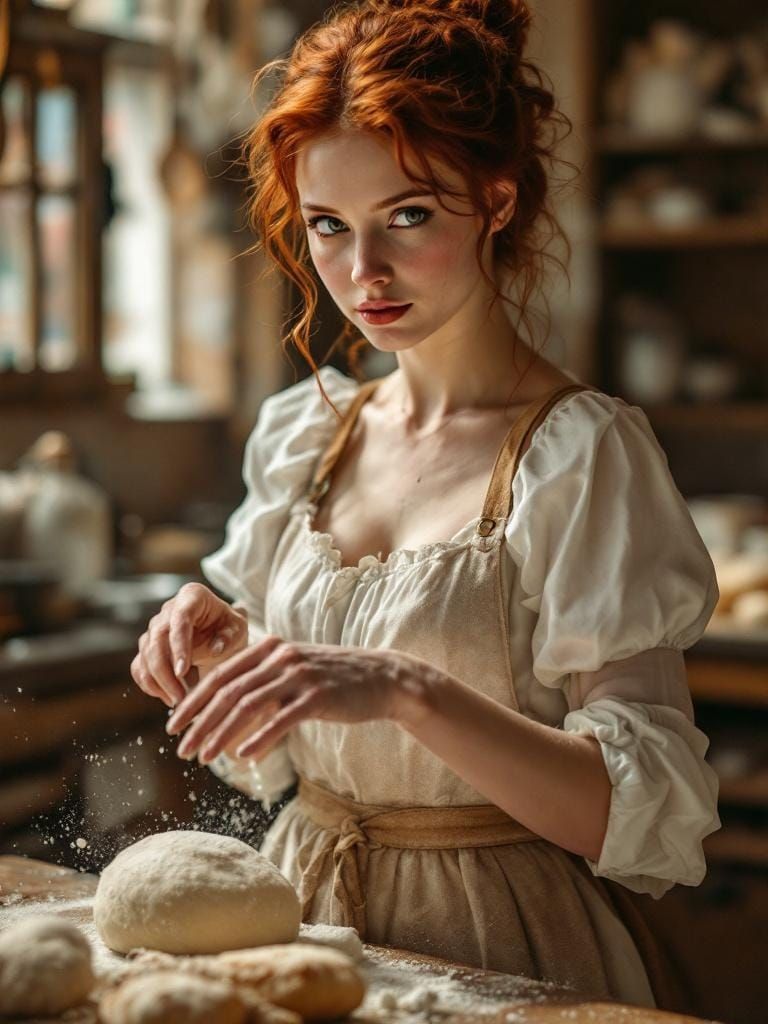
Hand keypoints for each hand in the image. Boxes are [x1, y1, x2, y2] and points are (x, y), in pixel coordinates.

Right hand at [130, 583, 247, 707]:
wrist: (219, 630)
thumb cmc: (229, 626)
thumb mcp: (238, 627)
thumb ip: (229, 636)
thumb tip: (215, 649)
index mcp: (191, 596)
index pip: (180, 619)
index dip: (178, 645)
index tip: (182, 671)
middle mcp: (168, 610)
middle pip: (156, 641)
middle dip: (165, 673)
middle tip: (181, 697)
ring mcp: (155, 629)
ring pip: (145, 656)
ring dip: (158, 683)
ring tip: (179, 701)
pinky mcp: (148, 647)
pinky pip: (139, 667)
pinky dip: (149, 685)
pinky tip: (167, 698)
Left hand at [164, 635, 414, 764]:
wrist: (381, 678)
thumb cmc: (332, 680)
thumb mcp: (293, 672)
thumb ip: (262, 682)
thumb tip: (226, 713)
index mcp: (269, 648)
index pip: (220, 675)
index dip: (193, 701)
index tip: (174, 725)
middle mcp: (280, 657)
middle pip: (228, 691)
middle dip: (199, 722)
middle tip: (181, 749)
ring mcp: (299, 675)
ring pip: (248, 706)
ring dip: (221, 734)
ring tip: (205, 758)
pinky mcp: (318, 696)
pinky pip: (281, 719)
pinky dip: (259, 738)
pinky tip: (243, 757)